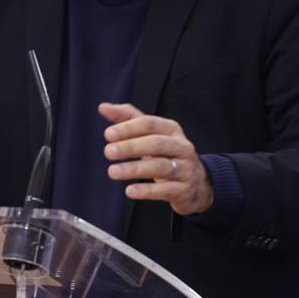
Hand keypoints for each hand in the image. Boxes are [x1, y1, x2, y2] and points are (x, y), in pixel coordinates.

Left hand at [99, 102, 213, 215]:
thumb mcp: (150, 134)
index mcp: (171, 129)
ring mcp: (185, 169)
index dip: (129, 128)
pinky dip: (147, 191)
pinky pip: (165, 190)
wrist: (196, 183)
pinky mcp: (184, 190)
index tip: (108, 134)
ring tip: (112, 172)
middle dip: (131, 147)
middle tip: (108, 152)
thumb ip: (127, 118)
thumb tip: (103, 107)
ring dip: (134, 169)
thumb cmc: (165, 153)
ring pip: (160, 167)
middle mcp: (182, 147)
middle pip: (156, 143)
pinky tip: (129, 191)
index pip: (150, 124)